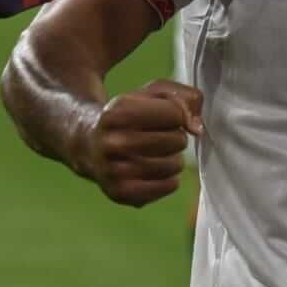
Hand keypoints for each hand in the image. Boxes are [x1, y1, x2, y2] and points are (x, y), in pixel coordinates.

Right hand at [73, 80, 203, 206]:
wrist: (90, 146)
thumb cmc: (129, 116)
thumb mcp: (151, 93)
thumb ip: (184, 97)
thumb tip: (196, 128)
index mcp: (117, 112)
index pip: (175, 114)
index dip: (176, 114)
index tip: (164, 117)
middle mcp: (112, 142)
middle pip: (177, 140)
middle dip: (175, 136)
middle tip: (160, 137)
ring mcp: (114, 171)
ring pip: (175, 165)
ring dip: (173, 158)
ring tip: (157, 153)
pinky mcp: (121, 193)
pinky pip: (169, 186)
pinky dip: (170, 179)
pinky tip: (156, 170)